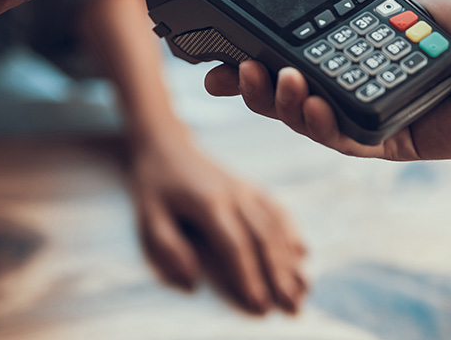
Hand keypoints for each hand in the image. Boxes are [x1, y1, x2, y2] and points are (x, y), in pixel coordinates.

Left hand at [127, 134, 307, 313]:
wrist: (166, 145)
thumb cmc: (154, 186)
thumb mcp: (148, 217)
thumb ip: (168, 249)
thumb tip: (192, 282)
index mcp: (208, 203)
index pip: (235, 245)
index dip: (249, 276)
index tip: (260, 305)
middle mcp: (234, 195)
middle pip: (263, 238)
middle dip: (280, 274)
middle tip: (292, 306)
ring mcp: (246, 189)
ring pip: (275, 226)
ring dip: (290, 259)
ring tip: (302, 289)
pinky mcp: (251, 187)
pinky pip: (277, 210)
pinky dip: (292, 231)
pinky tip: (302, 253)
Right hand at [204, 0, 450, 160]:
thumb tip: (337, 0)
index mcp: (354, 50)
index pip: (292, 56)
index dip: (253, 58)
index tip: (217, 54)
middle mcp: (355, 85)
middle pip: (286, 95)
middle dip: (248, 87)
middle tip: (224, 74)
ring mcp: (369, 115)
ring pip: (307, 120)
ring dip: (280, 103)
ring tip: (274, 79)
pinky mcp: (389, 142)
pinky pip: (344, 140)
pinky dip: (321, 123)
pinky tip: (309, 102)